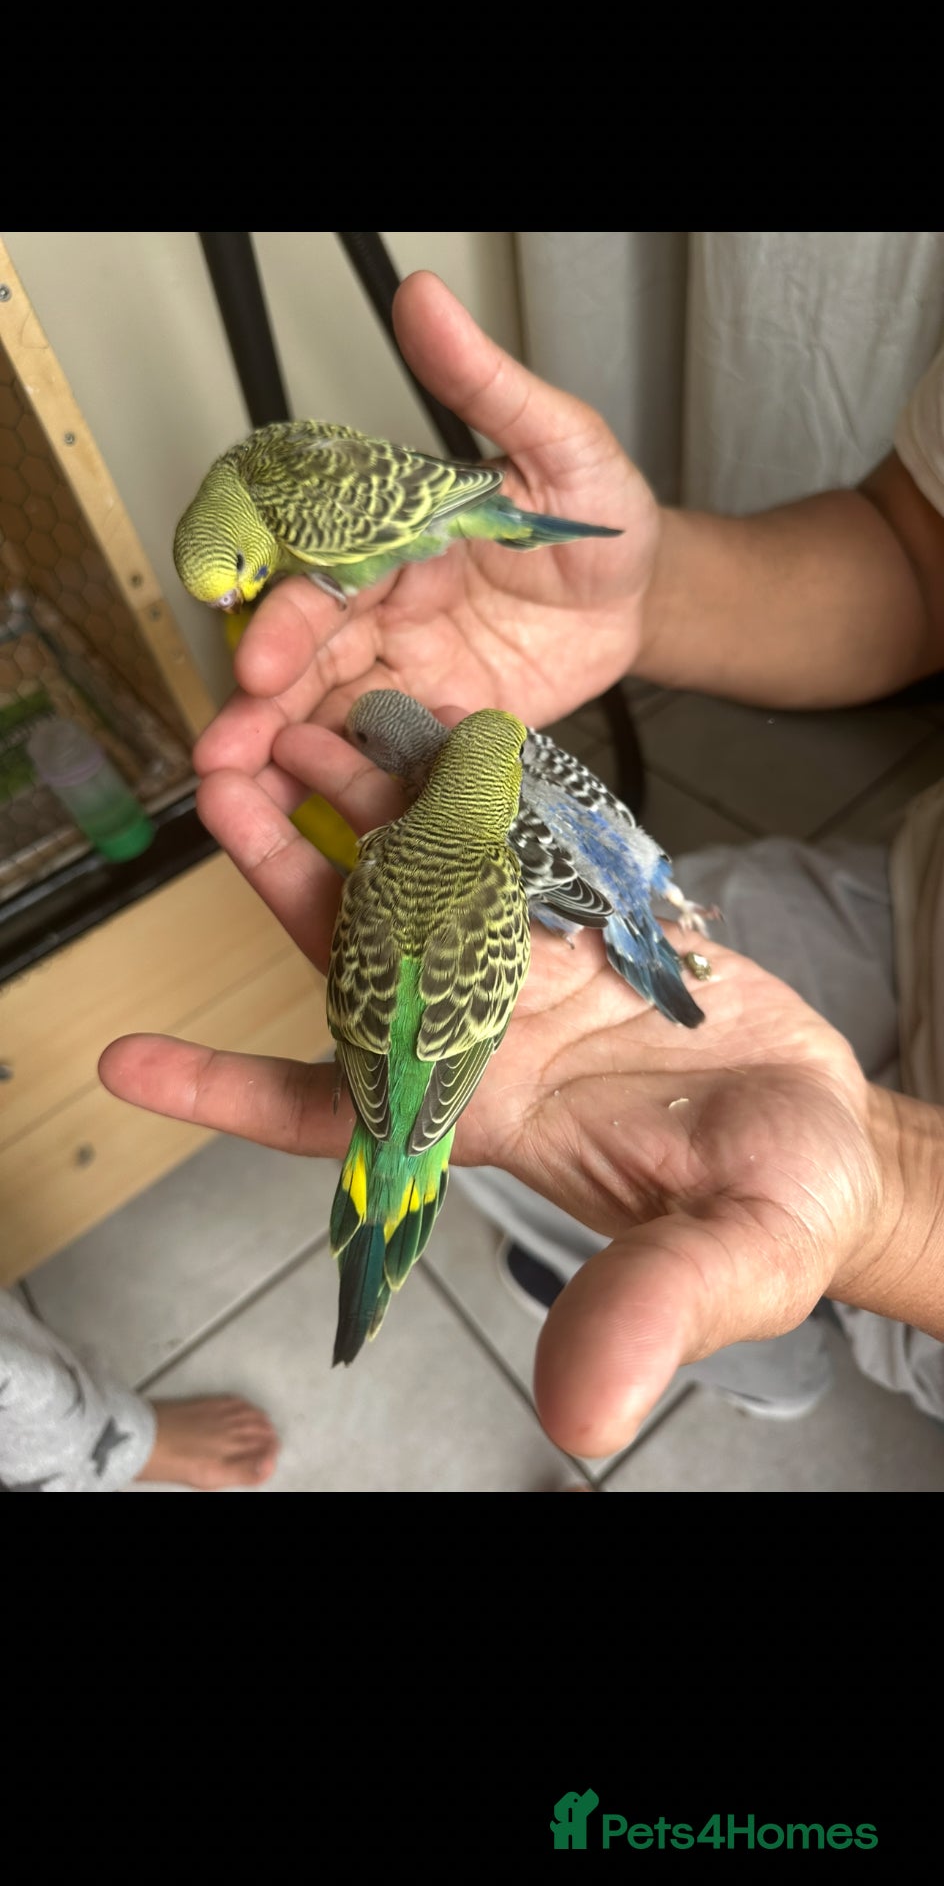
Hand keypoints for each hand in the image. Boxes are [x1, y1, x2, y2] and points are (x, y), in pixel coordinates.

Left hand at [100, 726, 891, 1458]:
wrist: (838, 1131)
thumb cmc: (781, 1212)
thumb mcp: (725, 1265)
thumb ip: (649, 1312)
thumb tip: (581, 1416)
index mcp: (483, 1122)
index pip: (332, 1110)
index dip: (227, 1088)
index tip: (126, 1059)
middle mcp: (482, 1036)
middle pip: (354, 952)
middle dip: (283, 870)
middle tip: (221, 779)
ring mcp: (530, 967)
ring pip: (421, 877)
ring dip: (361, 803)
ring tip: (306, 719)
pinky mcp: (585, 915)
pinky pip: (509, 840)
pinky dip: (470, 784)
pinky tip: (430, 721)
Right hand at [194, 269, 661, 790]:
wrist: (648, 593)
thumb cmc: (597, 511)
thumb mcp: (558, 441)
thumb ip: (487, 384)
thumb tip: (424, 298)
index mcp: (397, 539)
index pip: (328, 580)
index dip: (292, 622)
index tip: (261, 660)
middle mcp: (387, 608)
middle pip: (310, 659)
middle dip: (262, 706)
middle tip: (224, 749)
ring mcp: (409, 671)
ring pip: (331, 715)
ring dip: (284, 754)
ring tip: (239, 799)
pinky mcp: (440, 725)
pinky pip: (391, 758)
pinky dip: (356, 786)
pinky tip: (322, 820)